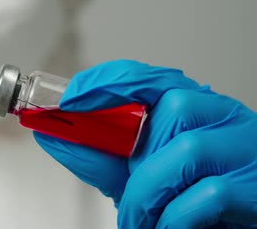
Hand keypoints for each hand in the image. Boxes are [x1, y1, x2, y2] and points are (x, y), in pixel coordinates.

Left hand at [34, 60, 256, 227]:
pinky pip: (207, 194)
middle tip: (123, 185)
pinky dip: (174, 217)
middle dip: (135, 153)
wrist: (236, 221)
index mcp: (191, 105)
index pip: (145, 75)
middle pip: (173, 106)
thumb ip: (100, 155)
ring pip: (187, 149)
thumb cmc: (186, 191)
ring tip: (140, 218)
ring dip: (148, 192)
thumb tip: (52, 135)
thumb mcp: (139, 171)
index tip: (69, 100)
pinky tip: (166, 225)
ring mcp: (244, 146)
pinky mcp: (255, 184)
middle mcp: (222, 115)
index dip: (104, 82)